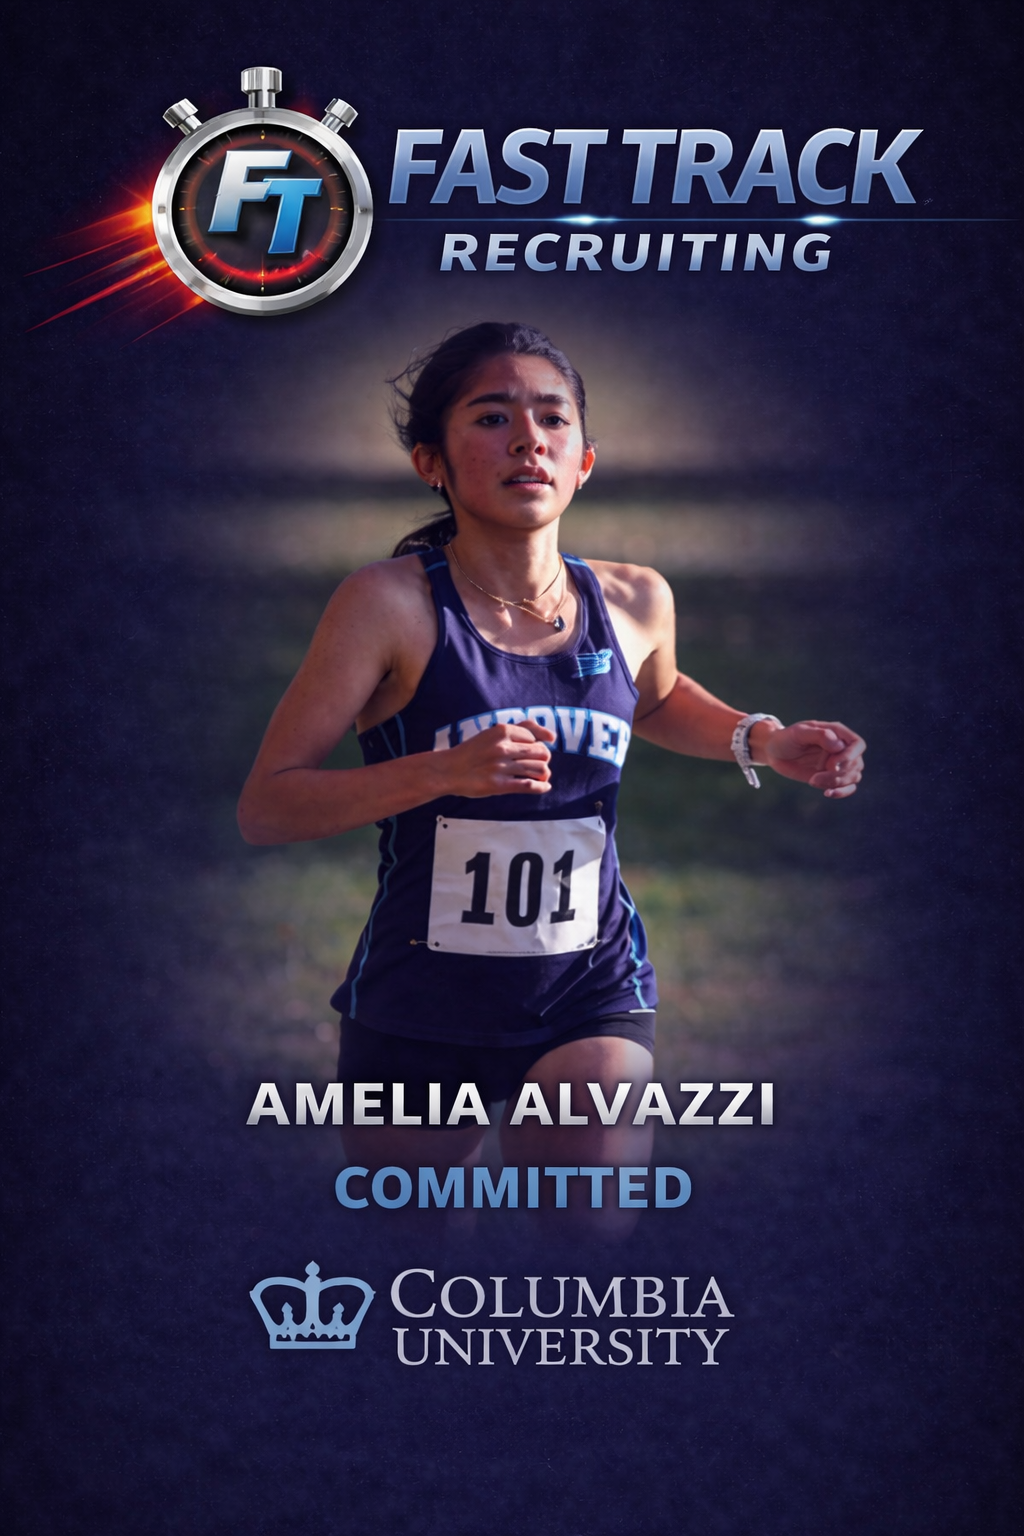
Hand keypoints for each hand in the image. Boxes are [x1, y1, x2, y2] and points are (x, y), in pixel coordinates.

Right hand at [441, 720, 555, 797]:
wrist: (448, 771)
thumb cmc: (472, 752)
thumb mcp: (493, 733)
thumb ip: (520, 729)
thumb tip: (552, 736)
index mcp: (502, 731)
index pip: (535, 737)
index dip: (535, 745)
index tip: (528, 751)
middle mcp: (503, 747)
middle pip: (541, 753)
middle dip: (543, 759)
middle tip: (534, 764)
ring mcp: (501, 767)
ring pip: (539, 769)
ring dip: (543, 773)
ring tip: (539, 775)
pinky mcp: (500, 785)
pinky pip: (530, 786)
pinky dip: (541, 787)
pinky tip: (544, 787)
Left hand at [758, 720, 865, 798]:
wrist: (775, 752)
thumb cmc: (786, 738)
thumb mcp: (799, 733)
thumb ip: (819, 735)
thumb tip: (838, 745)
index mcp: (837, 733)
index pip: (857, 744)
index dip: (850, 756)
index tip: (831, 764)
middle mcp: (842, 748)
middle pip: (856, 764)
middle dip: (838, 773)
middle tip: (816, 775)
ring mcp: (838, 764)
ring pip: (854, 777)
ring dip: (836, 783)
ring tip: (814, 781)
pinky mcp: (832, 777)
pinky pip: (849, 787)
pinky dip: (842, 792)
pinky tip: (827, 793)